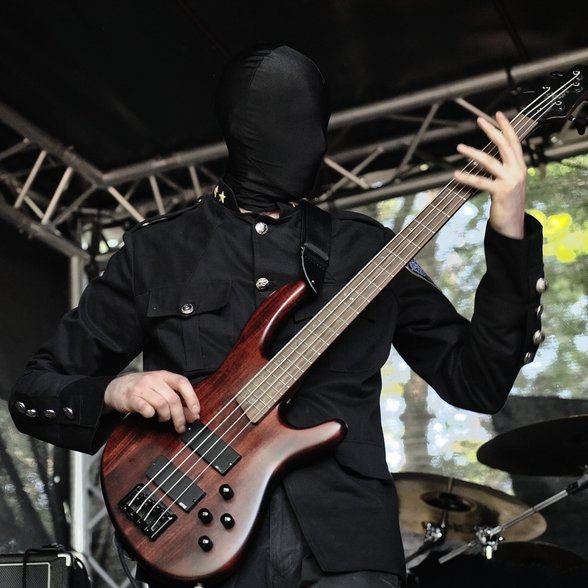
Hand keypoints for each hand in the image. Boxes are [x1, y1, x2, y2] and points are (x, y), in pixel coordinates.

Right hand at [104, 370, 199, 433]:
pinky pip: (145, 408)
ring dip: (166, 416)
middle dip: (179, 416)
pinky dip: (151, 415)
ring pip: (161, 404)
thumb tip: (194, 416)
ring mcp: (142, 387)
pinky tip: (150, 415)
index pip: (182, 382)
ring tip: (163, 419)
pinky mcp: (131, 397)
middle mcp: (154, 379)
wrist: (116, 387)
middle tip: (181, 427)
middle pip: (173, 398)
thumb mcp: (161, 390)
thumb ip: (177, 401)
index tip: (196, 411)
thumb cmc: (142, 389)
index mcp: (164, 375)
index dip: (191, 397)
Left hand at [454, 111, 526, 238]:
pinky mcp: (501, 192)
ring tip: (459, 147)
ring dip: (473, 153)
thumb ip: (500, 170)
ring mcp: (510, 181)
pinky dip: (467, 177)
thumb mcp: (508, 183)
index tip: (499, 114)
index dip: (507, 127)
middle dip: (492, 131)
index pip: (514, 142)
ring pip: (490, 162)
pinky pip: (480, 182)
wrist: (513, 225)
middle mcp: (518, 171)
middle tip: (479, 120)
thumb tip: (483, 160)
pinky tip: (455, 174)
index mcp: (520, 166)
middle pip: (504, 146)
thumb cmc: (507, 203)